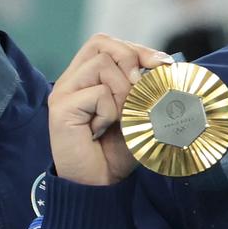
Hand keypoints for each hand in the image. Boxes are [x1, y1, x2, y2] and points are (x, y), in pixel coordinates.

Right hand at [48, 34, 171, 187]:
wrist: (98, 185)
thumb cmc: (116, 152)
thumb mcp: (139, 113)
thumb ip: (146, 89)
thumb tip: (166, 66)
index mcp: (85, 78)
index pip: (106, 43)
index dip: (136, 49)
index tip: (161, 66)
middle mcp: (71, 80)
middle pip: (101, 43)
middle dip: (131, 59)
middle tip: (141, 89)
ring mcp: (63, 93)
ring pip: (102, 65)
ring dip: (123, 92)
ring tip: (119, 118)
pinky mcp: (61, 109)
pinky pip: (98, 94)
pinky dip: (110, 112)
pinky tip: (100, 131)